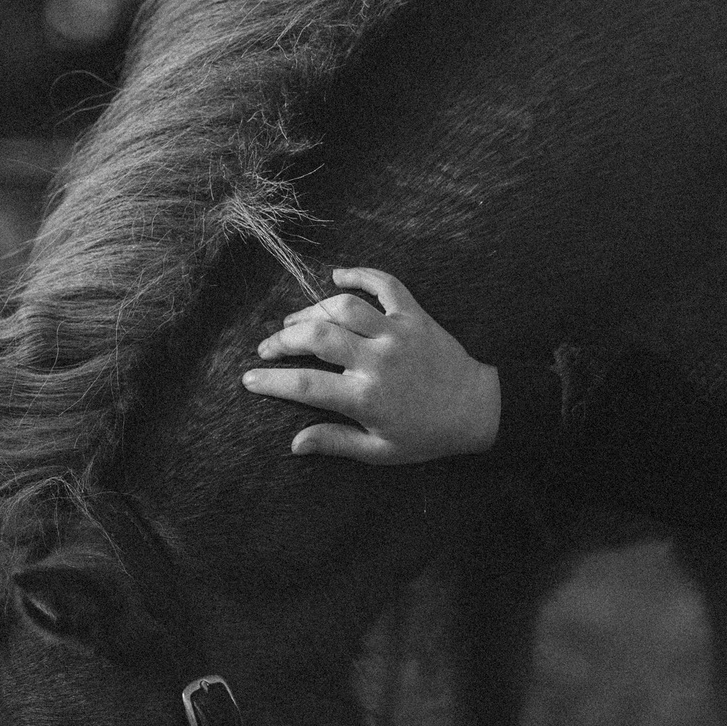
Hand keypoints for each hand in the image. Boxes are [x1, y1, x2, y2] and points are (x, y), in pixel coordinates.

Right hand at [240, 268, 500, 462]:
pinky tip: (338, 277)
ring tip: (296, 322)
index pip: (305, 385)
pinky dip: (360, 275)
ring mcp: (396, 334)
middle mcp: (377, 360)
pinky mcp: (415, 316)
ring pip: (343, 307)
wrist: (477, 409)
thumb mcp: (381, 450)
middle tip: (268, 347)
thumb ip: (336, 442)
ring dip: (313, 309)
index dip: (272, 380)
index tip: (249, 378)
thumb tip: (295, 443)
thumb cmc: (427, 435)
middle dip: (283, 340)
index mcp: (365, 397)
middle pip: (316, 336)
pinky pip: (385, 284)